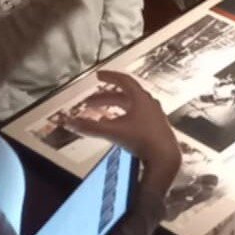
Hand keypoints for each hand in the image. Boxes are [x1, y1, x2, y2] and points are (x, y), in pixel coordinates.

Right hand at [76, 71, 181, 199]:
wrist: (165, 158)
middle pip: (125, 96)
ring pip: (131, 107)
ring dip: (114, 109)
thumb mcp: (112, 132)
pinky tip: (115, 129)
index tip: (98, 75)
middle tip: (89, 103)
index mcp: (141, 98)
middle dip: (105, 98)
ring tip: (99, 118)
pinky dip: (123, 118)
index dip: (110, 76)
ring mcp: (154, 116)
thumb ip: (90, 128)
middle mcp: (149, 104)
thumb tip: (69, 123)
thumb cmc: (143, 141)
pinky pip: (137, 118)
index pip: (124, 80)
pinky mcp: (156, 128)